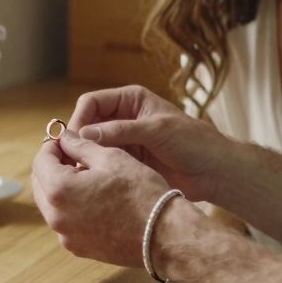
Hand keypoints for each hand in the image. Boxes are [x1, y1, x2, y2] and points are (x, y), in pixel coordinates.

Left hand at [30, 131, 169, 266]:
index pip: (41, 161)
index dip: (52, 146)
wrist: (163, 234)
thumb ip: (81, 145)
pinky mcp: (79, 248)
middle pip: (41, 184)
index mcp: (60, 190)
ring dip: (62, 187)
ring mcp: (67, 236)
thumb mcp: (111, 158)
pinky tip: (95, 198)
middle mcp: (57, 217)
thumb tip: (65, 138)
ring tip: (88, 176)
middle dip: (53, 167)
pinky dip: (72, 207)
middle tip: (74, 155)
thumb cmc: (141, 193)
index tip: (66, 140)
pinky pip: (66, 222)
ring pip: (52, 204)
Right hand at [67, 85, 233, 202]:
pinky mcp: (127, 163)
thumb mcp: (157, 130)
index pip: (92, 103)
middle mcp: (123, 118)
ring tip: (76, 173)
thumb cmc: (193, 142)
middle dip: (76, 140)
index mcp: (131, 100)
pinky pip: (103, 164)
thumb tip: (84, 134)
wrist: (214, 171)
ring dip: (84, 157)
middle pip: (87, 125)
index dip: (78, 119)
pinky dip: (94, 171)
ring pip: (92, 147)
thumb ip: (121, 131)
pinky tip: (90, 182)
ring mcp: (124, 142)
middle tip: (67, 160)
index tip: (72, 139)